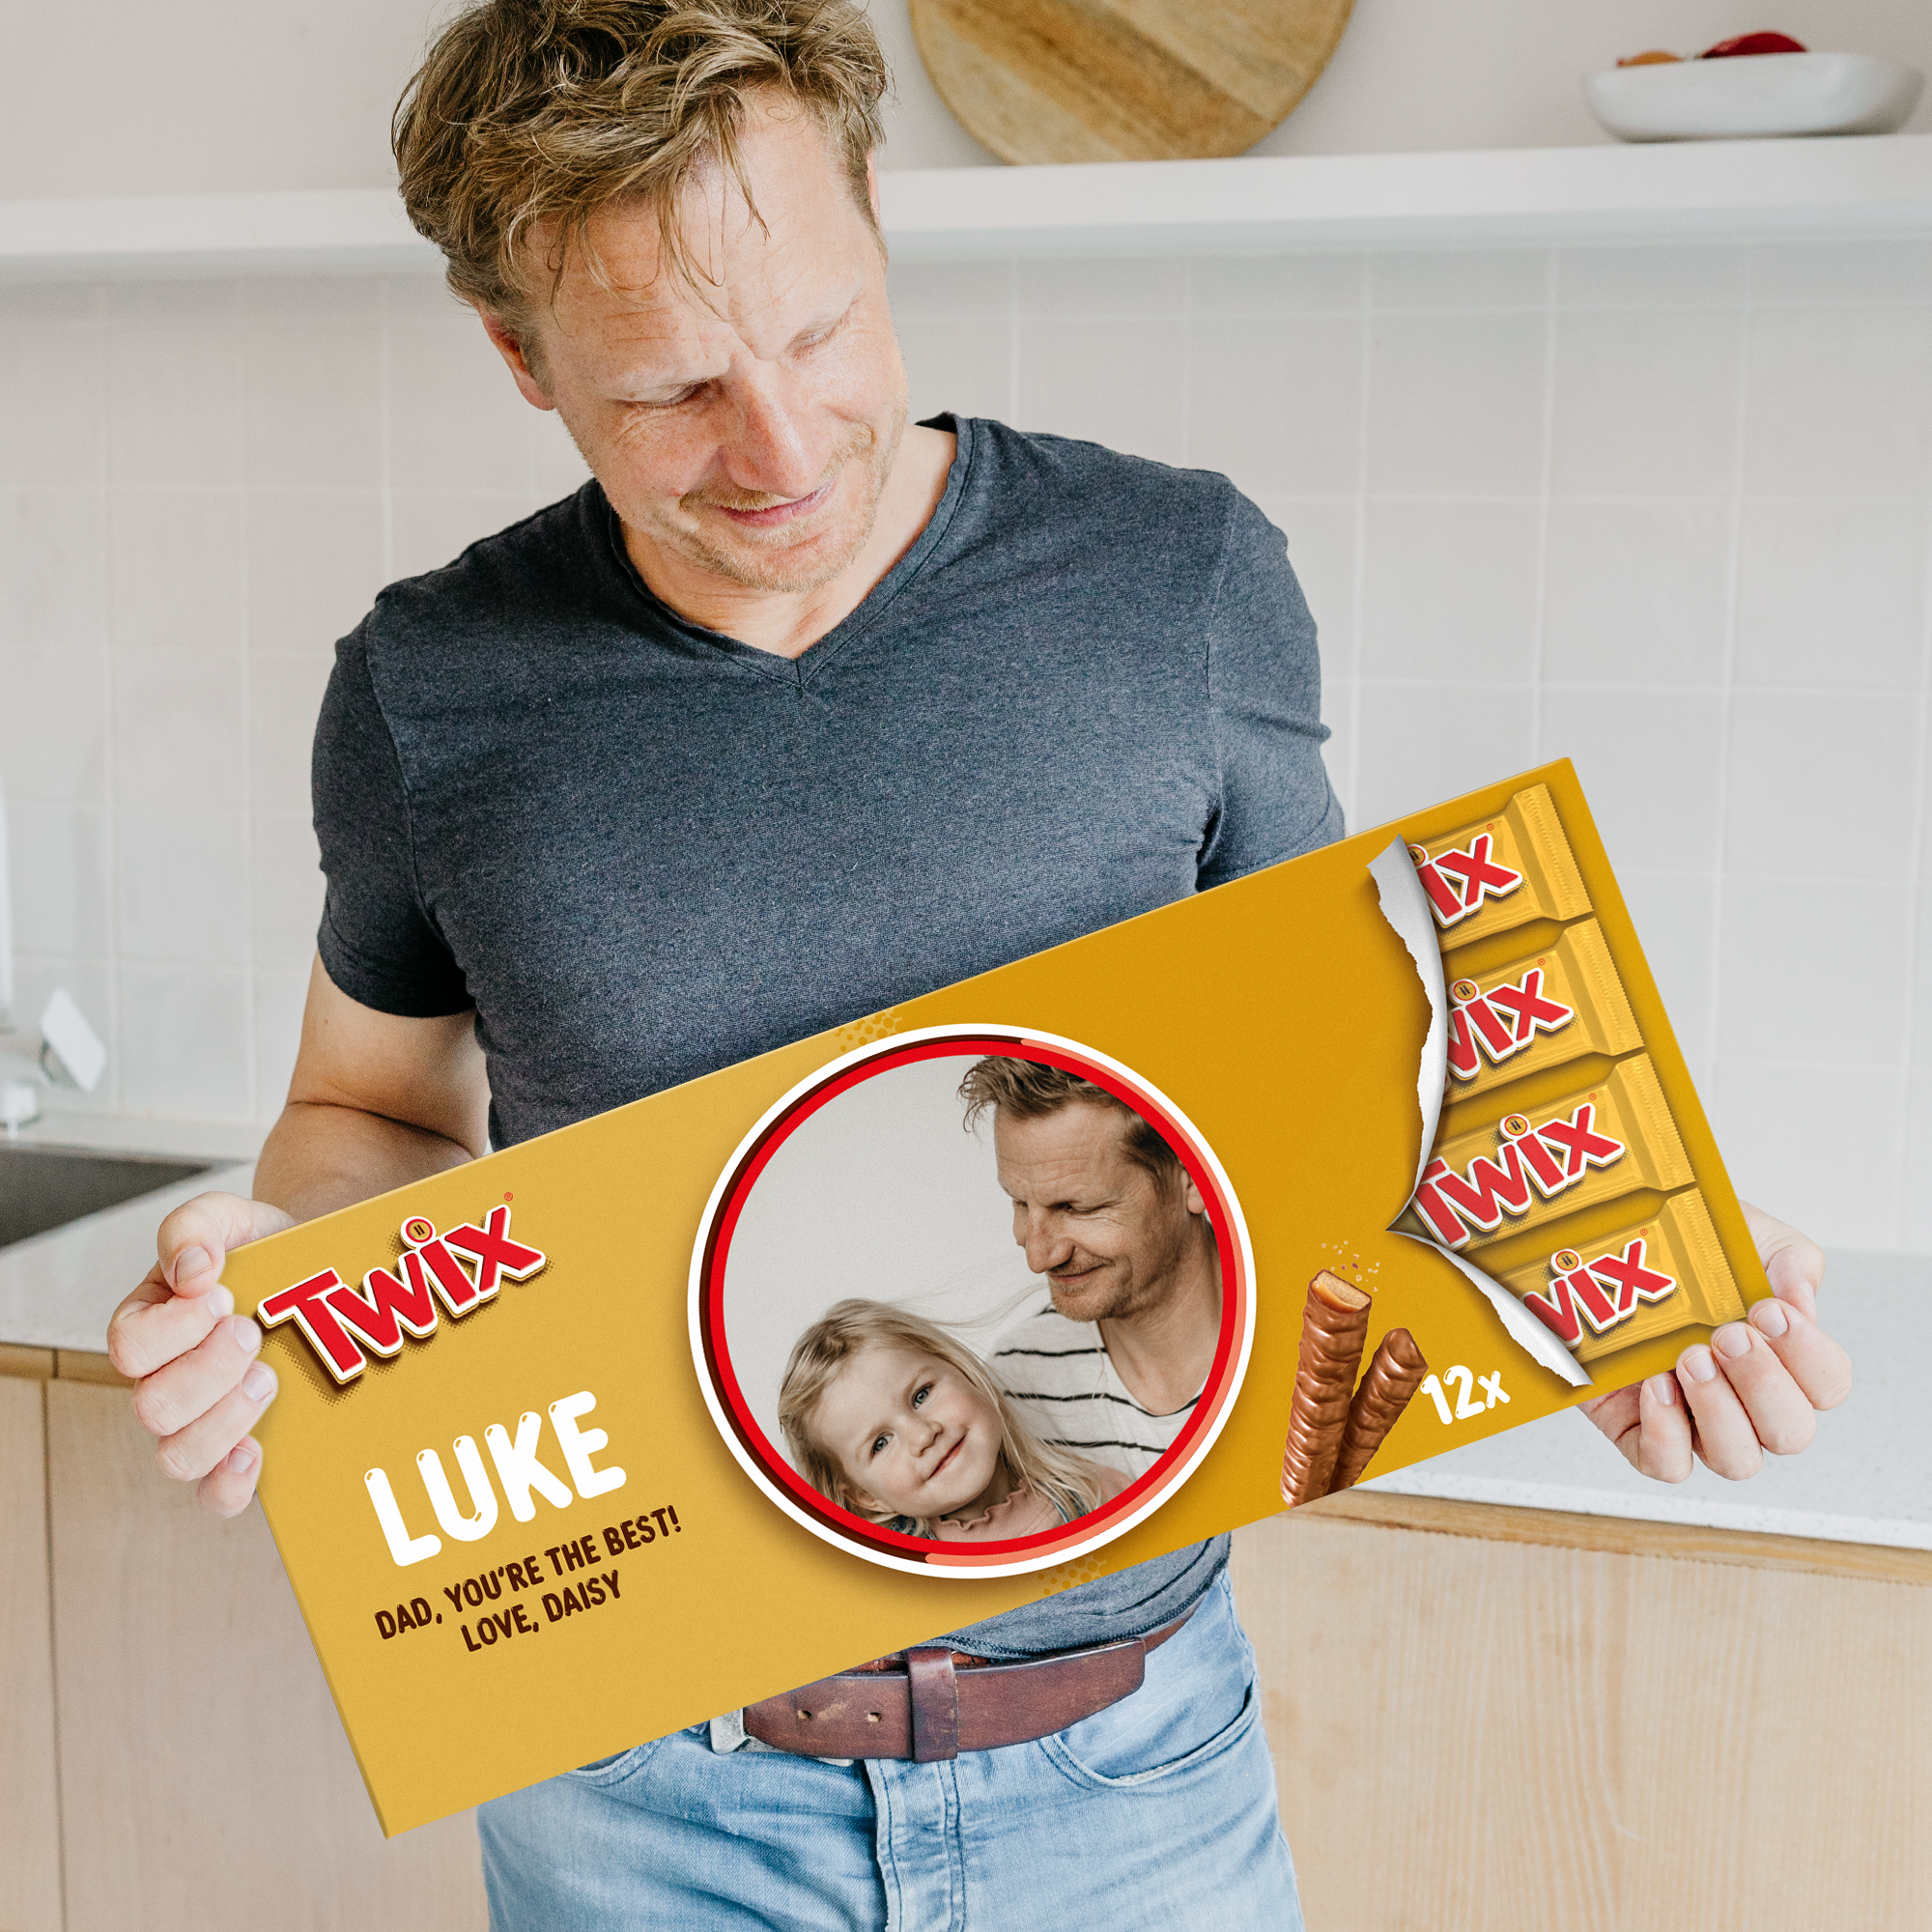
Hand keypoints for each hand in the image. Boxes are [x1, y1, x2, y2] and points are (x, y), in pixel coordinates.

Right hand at [106, 1192, 295, 1516]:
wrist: (323, 1274)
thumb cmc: (265, 1252)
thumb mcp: (231, 1220)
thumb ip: (195, 1226)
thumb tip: (191, 1267)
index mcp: (149, 1329)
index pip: (130, 1347)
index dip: (175, 1327)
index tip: (221, 1295)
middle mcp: (164, 1384)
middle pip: (153, 1407)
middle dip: (209, 1369)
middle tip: (251, 1331)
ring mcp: (201, 1424)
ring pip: (179, 1456)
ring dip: (226, 1417)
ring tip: (268, 1376)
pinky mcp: (241, 1453)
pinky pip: (215, 1498)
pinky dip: (232, 1483)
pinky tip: (258, 1450)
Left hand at [1579, 1202, 1851, 1482]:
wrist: (1601, 1247)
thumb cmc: (1683, 1248)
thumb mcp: (1746, 1236)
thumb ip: (1790, 1261)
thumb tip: (1800, 1303)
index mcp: (1782, 1357)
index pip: (1827, 1385)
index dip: (1807, 1356)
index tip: (1769, 1311)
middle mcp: (1746, 1400)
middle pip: (1791, 1433)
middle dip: (1764, 1385)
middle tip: (1726, 1335)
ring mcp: (1695, 1421)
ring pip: (1737, 1460)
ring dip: (1719, 1411)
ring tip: (1689, 1357)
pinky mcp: (1640, 1430)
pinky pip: (1668, 1465)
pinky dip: (1667, 1434)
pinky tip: (1655, 1385)